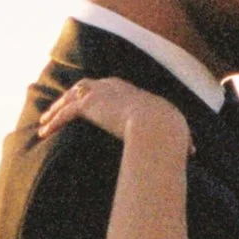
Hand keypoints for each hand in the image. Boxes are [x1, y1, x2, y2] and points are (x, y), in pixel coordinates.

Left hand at [36, 76, 185, 149]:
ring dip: (55, 110)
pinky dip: (53, 121)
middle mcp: (114, 86)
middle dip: (70, 98)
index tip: (88, 103)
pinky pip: (66, 112)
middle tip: (58, 108)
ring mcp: (100, 93)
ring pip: (70, 98)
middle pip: (84, 88)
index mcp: (131, 90)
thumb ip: (181, 140)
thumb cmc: (171, 130)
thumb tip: (195, 152)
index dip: (96, 95)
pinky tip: (43, 132)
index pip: (108, 88)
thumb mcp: (177, 131)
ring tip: (43, 122)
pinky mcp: (90, 104)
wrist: (159, 125)